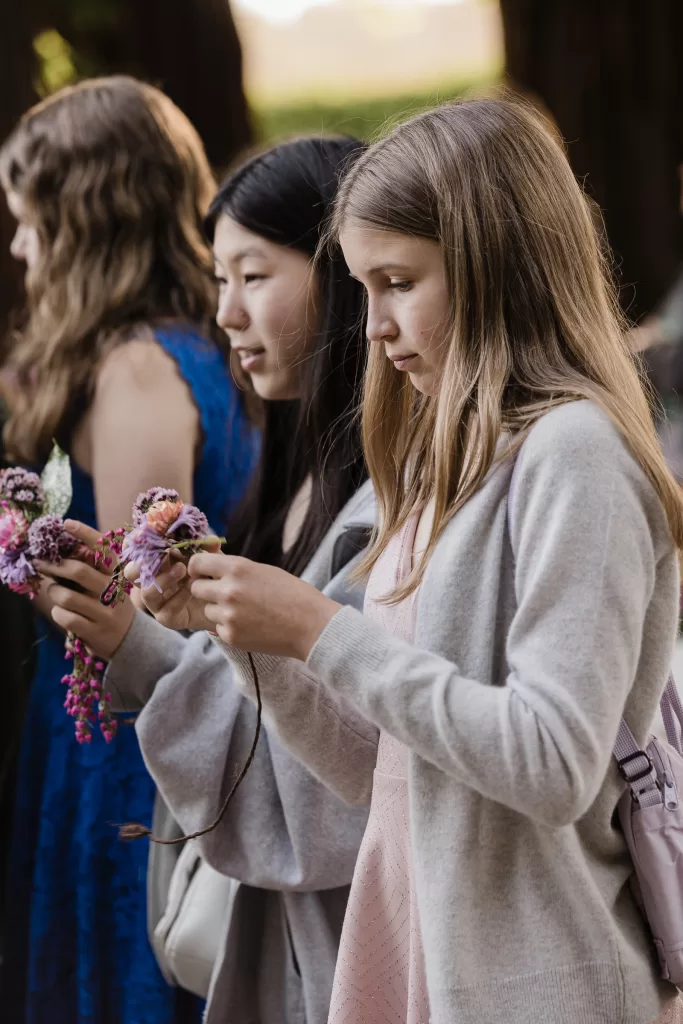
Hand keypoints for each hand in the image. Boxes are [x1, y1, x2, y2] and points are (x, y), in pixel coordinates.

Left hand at [37, 519, 135, 659]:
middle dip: (54, 566)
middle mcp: (112, 592)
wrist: (131, 640)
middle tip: (41, 564)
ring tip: (55, 592)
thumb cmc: (111, 605)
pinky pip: (66, 617)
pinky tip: (62, 612)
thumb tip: (59, 551)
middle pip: (78, 571)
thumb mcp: (110, 584)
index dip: (85, 534)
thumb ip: (92, 569)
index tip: (66, 523)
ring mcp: (105, 613)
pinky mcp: (95, 631)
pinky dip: (58, 613)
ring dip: (54, 592)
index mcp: (116, 575)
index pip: (103, 550)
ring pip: (67, 596)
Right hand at [123, 543, 220, 631]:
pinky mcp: (167, 617)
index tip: (143, 534)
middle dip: (142, 562)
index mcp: (156, 562)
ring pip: (145, 592)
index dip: (134, 543)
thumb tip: (213, 540)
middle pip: (130, 573)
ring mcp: (157, 601)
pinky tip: (192, 589)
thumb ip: (208, 549)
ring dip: (163, 578)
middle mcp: (151, 581)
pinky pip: (165, 608)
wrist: (221, 604)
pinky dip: (179, 597)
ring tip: (182, 569)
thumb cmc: (209, 577)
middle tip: (164, 553)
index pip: (134, 551)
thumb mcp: (209, 559)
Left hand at [188, 553, 339, 659]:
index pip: (197, 563)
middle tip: (224, 595)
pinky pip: (218, 628)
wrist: (311, 625)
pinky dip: (230, 627)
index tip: (201, 573)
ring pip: (207, 610)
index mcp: (237, 568)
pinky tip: (251, 625)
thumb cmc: (293, 594)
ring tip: (245, 612)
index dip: (197, 568)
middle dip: (206, 591)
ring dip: (219, 611)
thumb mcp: (263, 571)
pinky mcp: (231, 636)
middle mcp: (228, 590)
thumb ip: (236, 569)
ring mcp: (228, 615)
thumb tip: (213, 565)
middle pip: (196, 588)